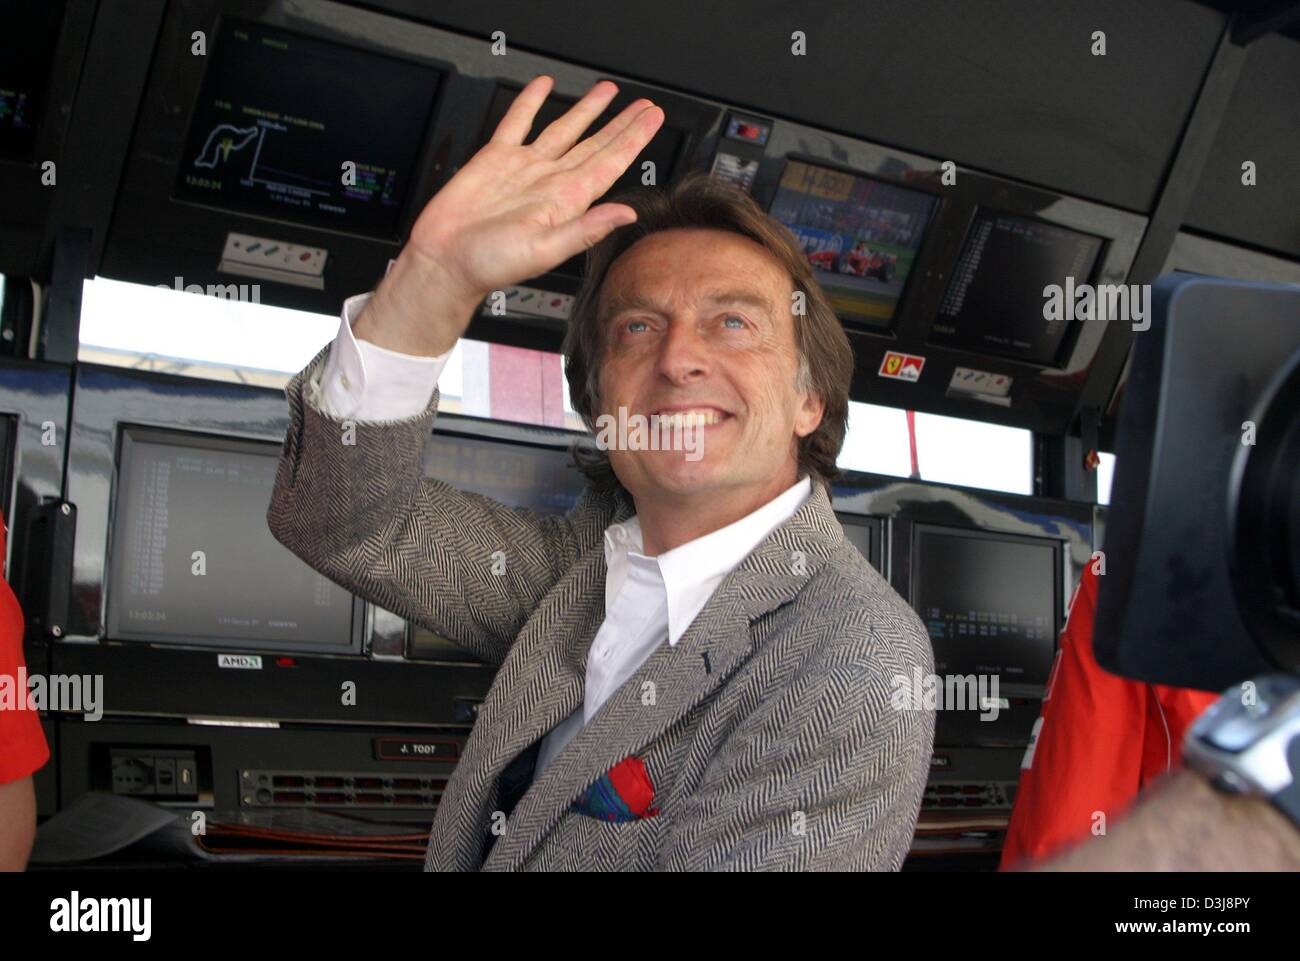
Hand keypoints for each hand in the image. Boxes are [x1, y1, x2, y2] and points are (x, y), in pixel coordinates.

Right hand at [355, 76, 664, 355]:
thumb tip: (626, 214)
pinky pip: (518, 122)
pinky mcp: (495, 158)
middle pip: (595, 144)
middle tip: (644, 105)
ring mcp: (525, 167)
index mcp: (567, 201)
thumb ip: (586, 230)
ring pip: (564, 129)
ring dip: (587, 110)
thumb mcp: (544, 251)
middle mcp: (550, 181)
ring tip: (608, 91)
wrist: (445, 260)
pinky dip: (531, 102)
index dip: (633, 140)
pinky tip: (543, 86)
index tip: (652, 120)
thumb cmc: (490, 264)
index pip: (610, 163)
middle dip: (621, 124)